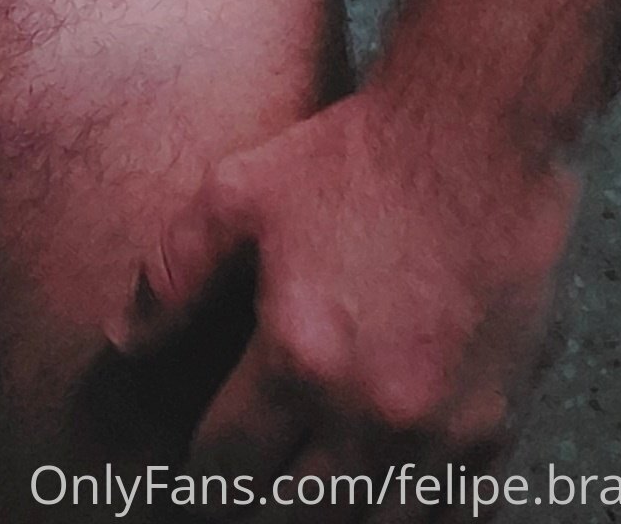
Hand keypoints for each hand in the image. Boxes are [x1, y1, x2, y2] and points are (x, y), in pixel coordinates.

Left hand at [117, 88, 579, 473]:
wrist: (477, 135)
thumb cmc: (355, 157)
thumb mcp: (240, 192)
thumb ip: (175, 273)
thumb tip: (123, 341)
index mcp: (299, 360)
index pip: (227, 466)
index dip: (203, 467)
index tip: (200, 458)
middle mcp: (371, 413)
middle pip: (295, 515)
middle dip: (261, 501)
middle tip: (250, 475)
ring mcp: (442, 431)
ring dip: (334, 512)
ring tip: (308, 483)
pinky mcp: (497, 427)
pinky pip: (446, 516)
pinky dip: (408, 514)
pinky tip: (383, 493)